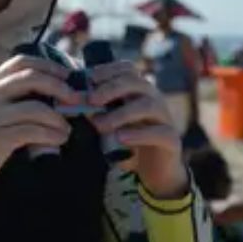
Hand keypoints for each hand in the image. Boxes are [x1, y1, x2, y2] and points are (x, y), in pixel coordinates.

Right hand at [0, 55, 79, 210]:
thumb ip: (8, 96)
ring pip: (37, 108)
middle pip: (32, 78)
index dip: (48, 65)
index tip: (66, 74)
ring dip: (59, 118)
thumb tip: (49, 92)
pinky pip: (34, 131)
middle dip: (60, 86)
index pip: (21, 62)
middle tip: (75, 98)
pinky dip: (52, 135)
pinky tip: (59, 139)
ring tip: (67, 127)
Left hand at [87, 61, 188, 198]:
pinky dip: (138, 134)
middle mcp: (154, 99)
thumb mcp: (108, 125)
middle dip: (112, 88)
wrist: (152, 172)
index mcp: (139, 91)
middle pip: (137, 83)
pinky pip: (159, 132)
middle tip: (92, 100)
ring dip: (122, 113)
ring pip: (149, 105)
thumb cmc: (127, 143)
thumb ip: (94, 112)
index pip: (128, 69)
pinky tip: (121, 138)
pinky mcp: (172, 140)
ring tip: (101, 125)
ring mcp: (165, 118)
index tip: (90, 78)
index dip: (109, 70)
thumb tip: (70, 101)